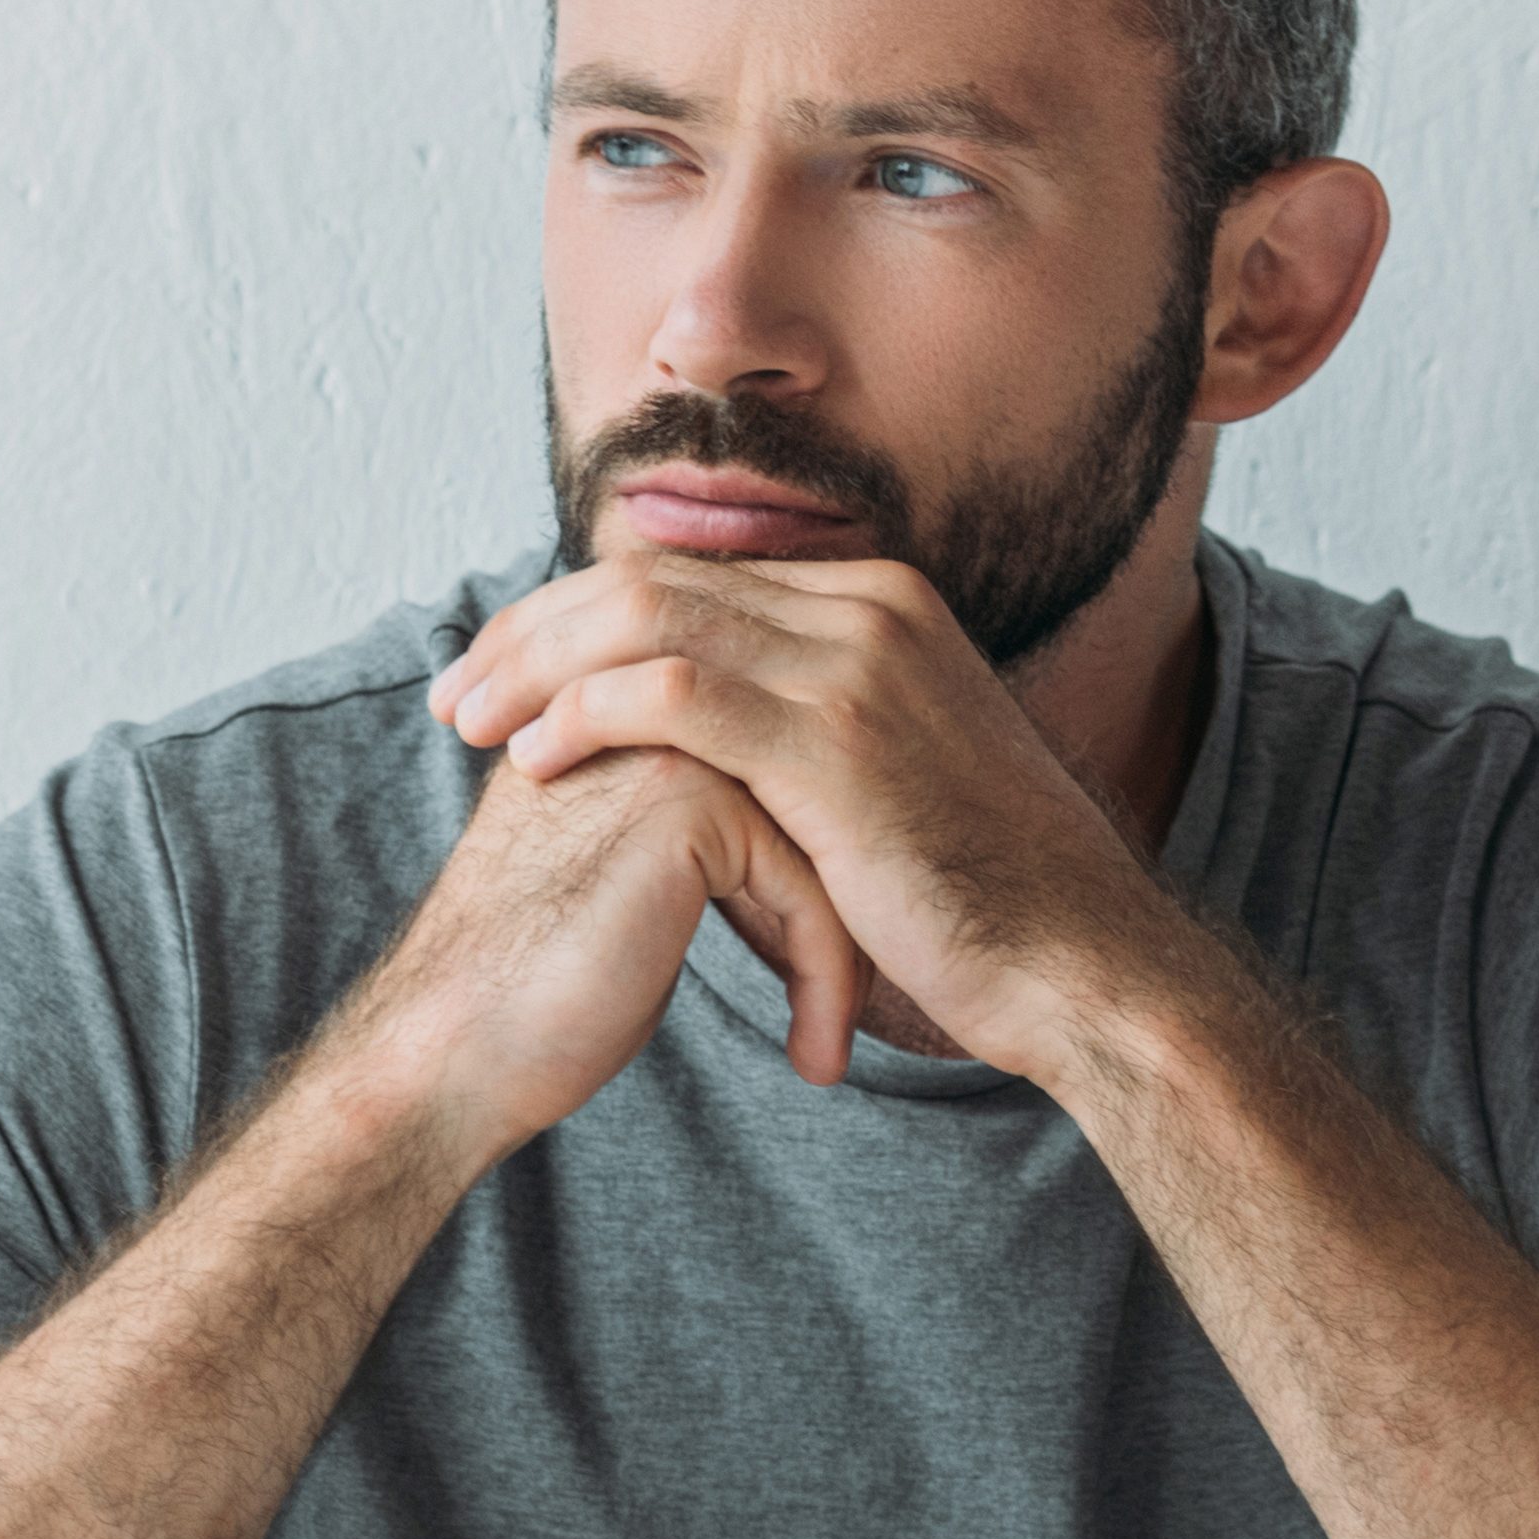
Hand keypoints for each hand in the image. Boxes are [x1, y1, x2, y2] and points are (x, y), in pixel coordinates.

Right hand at [337, 726, 864, 1175]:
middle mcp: (643, 707)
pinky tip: (816, 1057)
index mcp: (621, 717)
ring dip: (845, 952)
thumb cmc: (528, 993)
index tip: (831, 965)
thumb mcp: (620, 885)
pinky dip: (828, 980)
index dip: (816, 870)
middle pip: (811, 793)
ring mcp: (666, 743)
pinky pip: (810, 880)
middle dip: (851, 901)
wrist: (451, 1048)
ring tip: (834, 1036)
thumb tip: (788, 862)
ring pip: (823, 834)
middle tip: (861, 997)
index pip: (775, 769)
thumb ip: (691, 840)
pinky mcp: (689, 804)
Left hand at [432, 554, 1175, 1076]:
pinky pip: (674, 693)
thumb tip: (706, 749)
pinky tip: (538, 760)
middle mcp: (869, 608)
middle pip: (652, 579)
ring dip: (538, 666)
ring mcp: (856, 664)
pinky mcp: (837, 739)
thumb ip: (805, 738)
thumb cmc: (980, 902)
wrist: (1082, 963)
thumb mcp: (888, 785)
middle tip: (456, 691)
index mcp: (880, 604)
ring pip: (646, 617)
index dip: (578, 615)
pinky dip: (589, 714)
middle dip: (534, 629)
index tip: (503, 673)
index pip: (691, 575)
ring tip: (471, 723)